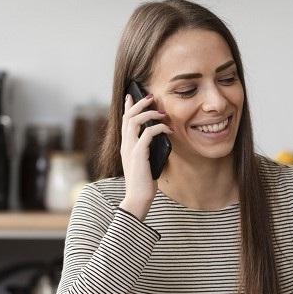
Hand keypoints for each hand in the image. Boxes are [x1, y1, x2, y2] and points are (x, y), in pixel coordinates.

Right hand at [118, 93, 169, 219]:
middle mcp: (125, 145)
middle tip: (150, 96)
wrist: (138, 198)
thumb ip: (147, 150)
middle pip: (127, 116)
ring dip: (148, 112)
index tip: (132, 95)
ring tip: (161, 111)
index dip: (128, 107)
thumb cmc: (144, 183)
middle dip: (139, 103)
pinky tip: (168, 129)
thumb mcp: (145, 163)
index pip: (124, 122)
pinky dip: (159, 128)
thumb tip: (159, 139)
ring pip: (134, 121)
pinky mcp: (138, 154)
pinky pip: (148, 134)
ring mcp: (130, 149)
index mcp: (125, 146)